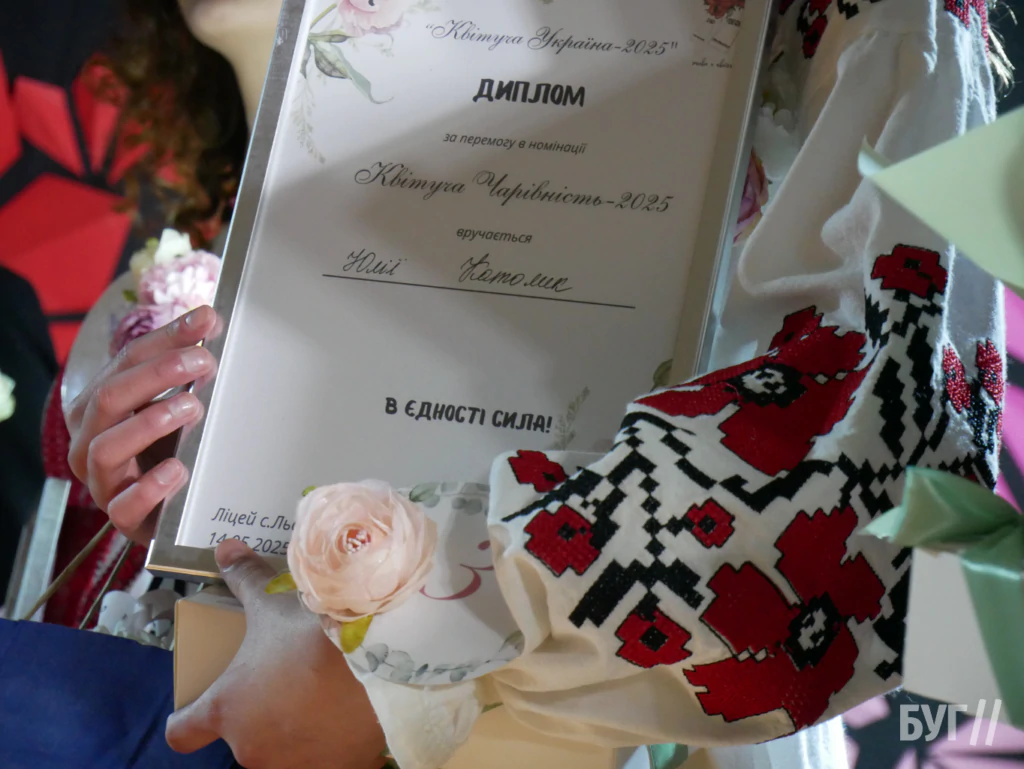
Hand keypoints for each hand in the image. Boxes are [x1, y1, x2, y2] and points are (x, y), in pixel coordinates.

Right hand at [67, 306, 219, 542]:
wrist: (170, 511)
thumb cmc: (169, 448)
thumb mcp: (176, 403)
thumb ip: (186, 366)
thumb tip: (209, 319)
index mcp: (99, 404)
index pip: (127, 360)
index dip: (167, 338)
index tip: (207, 321)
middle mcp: (90, 439)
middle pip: (111, 397)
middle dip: (158, 374)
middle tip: (203, 362)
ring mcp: (103, 481)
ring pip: (107, 447)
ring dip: (149, 423)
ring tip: (192, 407)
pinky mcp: (122, 518)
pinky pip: (123, 506)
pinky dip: (149, 487)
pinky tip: (177, 470)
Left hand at [166, 540, 386, 768]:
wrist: (379, 665)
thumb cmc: (310, 636)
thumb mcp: (272, 603)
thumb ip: (245, 579)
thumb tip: (225, 547)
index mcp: (226, 710)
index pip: (182, 732)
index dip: (189, 718)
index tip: (200, 705)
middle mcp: (251, 749)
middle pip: (242, 738)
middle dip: (259, 716)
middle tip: (286, 683)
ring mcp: (294, 765)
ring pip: (284, 753)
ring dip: (295, 733)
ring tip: (323, 699)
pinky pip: (327, 759)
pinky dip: (333, 743)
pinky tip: (351, 715)